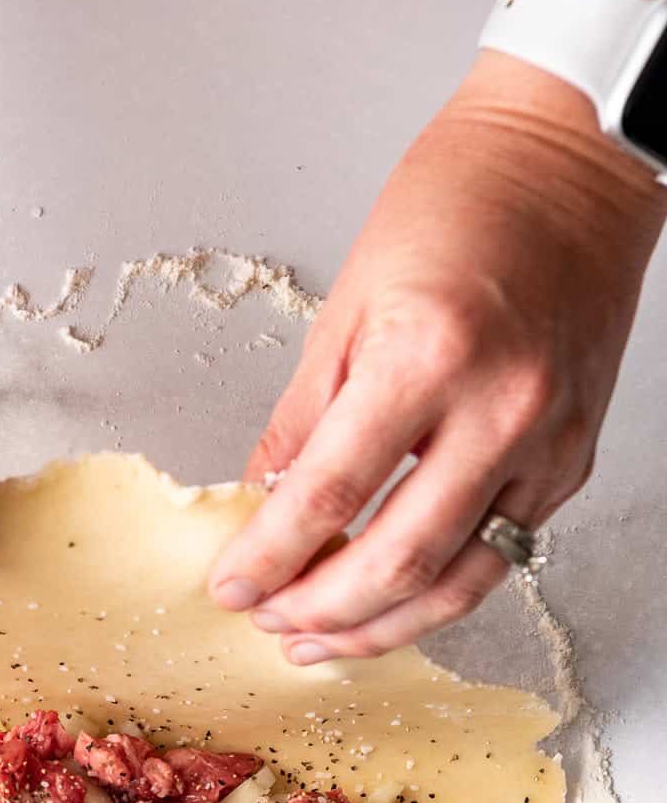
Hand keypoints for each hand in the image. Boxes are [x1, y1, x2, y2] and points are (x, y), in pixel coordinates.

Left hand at [209, 53, 665, 661]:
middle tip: (268, 623)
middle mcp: (499, 410)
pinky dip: (438, 591)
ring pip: (459, 582)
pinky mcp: (571, 462)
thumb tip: (262, 501)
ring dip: (380, 628)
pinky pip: (500, 554)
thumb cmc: (460, 203)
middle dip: (320, 611)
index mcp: (427, 357)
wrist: (571, 162)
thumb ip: (303, 418)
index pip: (330, 496)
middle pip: (398, 562)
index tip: (231, 587)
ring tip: (317, 640)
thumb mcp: (349, 301)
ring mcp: (546, 444)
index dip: (271, 558)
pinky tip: (387, 603)